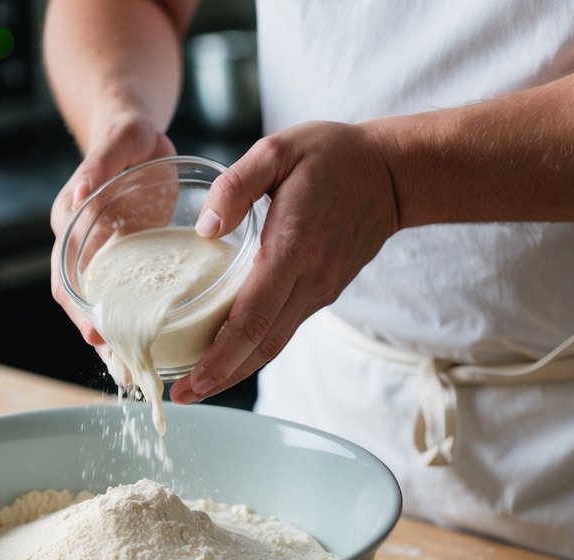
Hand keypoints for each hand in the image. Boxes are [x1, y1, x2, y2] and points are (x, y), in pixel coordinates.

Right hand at [49, 117, 176, 352]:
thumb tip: (82, 193)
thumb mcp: (120, 139)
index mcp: (71, 223)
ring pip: (104, 308)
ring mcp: (104, 258)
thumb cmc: (127, 134)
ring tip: (139, 375)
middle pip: (82, 305)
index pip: (65, 276)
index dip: (78, 309)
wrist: (133, 133)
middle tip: (123, 370)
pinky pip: (128, 299)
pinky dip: (137, 326)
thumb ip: (102, 163)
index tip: (96, 334)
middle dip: (99, 338)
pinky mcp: (127, 263)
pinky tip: (155, 349)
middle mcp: (82, 247)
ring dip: (117, 341)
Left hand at [169, 120, 399, 403]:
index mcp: (293, 247)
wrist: (392, 174)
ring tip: (198, 385)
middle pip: (260, 346)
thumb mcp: (278, 150)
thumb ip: (236, 185)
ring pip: (273, 344)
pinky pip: (284, 329)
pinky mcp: (324, 292)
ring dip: (236, 369)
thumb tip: (205, 229)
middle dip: (219, 377)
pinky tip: (229, 352)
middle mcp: (309, 280)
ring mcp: (320, 291)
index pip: (251, 318)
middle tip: (180, 396)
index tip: (188, 380)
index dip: (218, 357)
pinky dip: (254, 348)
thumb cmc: (332, 156)